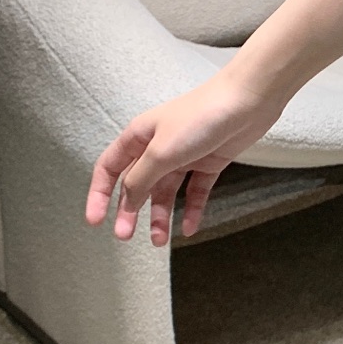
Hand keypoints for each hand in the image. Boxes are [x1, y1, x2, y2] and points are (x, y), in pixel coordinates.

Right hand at [85, 66, 287, 245]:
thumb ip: (140, 178)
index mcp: (138, 137)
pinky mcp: (209, 162)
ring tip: (159, 241)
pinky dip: (192, 210)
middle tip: (125, 236)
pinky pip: (195, 191)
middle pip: (136, 185)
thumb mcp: (161, 151)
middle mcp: (158, 147)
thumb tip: (126, 201)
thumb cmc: (200, 117)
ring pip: (165, 192)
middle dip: (129, 211)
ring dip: (161, 216)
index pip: (109, 169)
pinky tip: (189, 229)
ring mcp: (184, 156)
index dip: (98, 194)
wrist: (247, 102)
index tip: (95, 221)